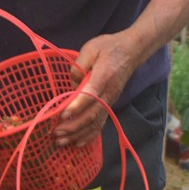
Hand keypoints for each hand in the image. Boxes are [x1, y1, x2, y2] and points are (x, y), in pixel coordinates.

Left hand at [54, 31, 139, 147]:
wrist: (132, 51)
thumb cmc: (109, 47)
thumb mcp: (91, 48)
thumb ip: (79, 65)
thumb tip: (72, 82)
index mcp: (103, 76)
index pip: (90, 95)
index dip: (76, 106)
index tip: (63, 115)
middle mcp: (109, 92)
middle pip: (92, 114)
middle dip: (73, 126)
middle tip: (56, 133)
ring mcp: (111, 100)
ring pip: (96, 122)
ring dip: (78, 134)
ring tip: (62, 142)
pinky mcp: (110, 104)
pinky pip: (101, 123)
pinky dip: (90, 135)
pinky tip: (78, 142)